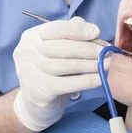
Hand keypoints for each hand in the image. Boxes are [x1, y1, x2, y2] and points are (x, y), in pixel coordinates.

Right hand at [13, 17, 103, 131]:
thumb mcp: (58, 50)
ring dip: (89, 64)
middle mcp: (25, 52)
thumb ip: (71, 35)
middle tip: (105, 51)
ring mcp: (29, 72)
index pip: (55, 29)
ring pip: (64, 66)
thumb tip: (90, 27)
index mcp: (31, 37)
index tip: (96, 32)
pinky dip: (86, 81)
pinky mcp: (39, 92)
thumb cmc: (50, 72)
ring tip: (105, 64)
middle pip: (60, 47)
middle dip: (86, 48)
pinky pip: (67, 84)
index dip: (77, 30)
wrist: (34, 105)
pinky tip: (99, 78)